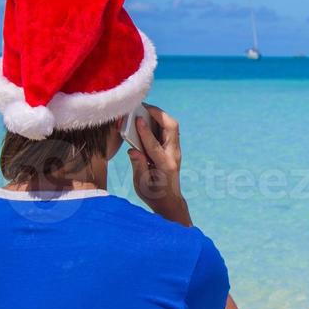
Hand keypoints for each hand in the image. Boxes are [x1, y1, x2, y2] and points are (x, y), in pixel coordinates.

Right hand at [129, 104, 191, 225]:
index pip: (155, 145)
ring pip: (172, 126)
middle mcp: (173, 156)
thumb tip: (132, 150)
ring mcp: (175, 151)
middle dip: (158, 114)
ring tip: (143, 108)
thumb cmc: (153, 195)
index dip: (145, 131)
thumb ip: (138, 166)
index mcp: (165, 166)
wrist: (169, 201)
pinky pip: (168, 130)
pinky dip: (158, 121)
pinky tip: (146, 118)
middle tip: (142, 106)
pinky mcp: (173, 149)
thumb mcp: (141, 185)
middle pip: (172, 128)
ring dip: (159, 115)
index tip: (136, 119)